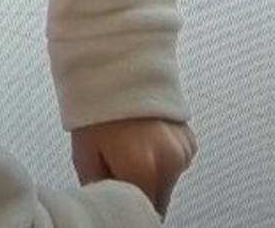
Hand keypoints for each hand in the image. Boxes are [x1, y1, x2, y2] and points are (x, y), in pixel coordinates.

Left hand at [71, 116, 197, 220]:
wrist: (116, 62)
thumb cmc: (96, 104)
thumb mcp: (85, 155)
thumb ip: (101, 190)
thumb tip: (110, 208)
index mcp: (143, 169)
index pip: (143, 213)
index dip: (127, 207)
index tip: (118, 198)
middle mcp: (169, 162)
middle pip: (157, 201)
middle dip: (139, 192)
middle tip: (119, 169)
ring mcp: (183, 150)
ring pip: (167, 183)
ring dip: (152, 176)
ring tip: (130, 147)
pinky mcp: (190, 140)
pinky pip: (175, 164)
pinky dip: (162, 159)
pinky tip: (144, 137)